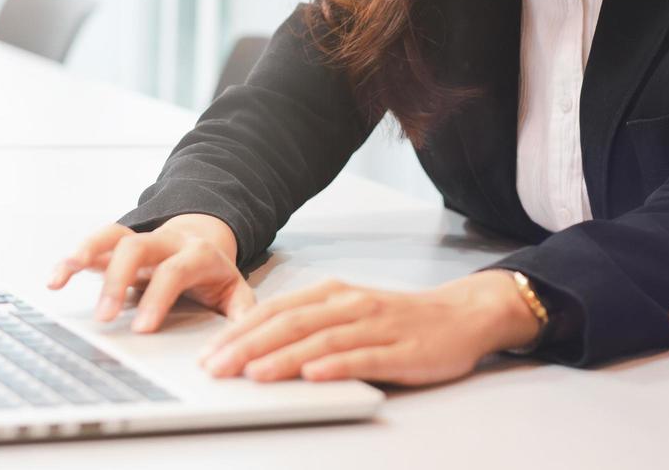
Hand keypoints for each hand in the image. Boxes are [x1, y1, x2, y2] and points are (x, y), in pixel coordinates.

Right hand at [47, 215, 254, 331]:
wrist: (204, 239)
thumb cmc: (215, 275)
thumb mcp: (236, 292)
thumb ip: (242, 314)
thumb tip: (238, 344)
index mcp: (197, 253)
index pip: (175, 270)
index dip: (158, 297)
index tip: (142, 329)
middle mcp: (166, 241)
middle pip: (137, 247)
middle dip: (117, 280)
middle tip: (103, 317)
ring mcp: (141, 240)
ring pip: (112, 235)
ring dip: (86, 252)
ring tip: (63, 274)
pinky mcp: (120, 246)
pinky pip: (94, 244)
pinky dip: (73, 258)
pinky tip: (56, 278)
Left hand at [196, 271, 541, 385]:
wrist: (461, 314)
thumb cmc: (398, 318)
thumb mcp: (348, 312)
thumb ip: (310, 325)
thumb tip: (258, 349)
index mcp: (332, 294)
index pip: (275, 310)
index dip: (238, 330)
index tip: (207, 352)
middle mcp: (349, 304)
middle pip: (290, 324)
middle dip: (247, 346)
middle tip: (215, 368)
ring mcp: (376, 326)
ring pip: (321, 340)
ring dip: (283, 357)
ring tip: (253, 374)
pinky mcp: (402, 351)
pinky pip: (365, 358)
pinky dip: (337, 366)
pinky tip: (314, 374)